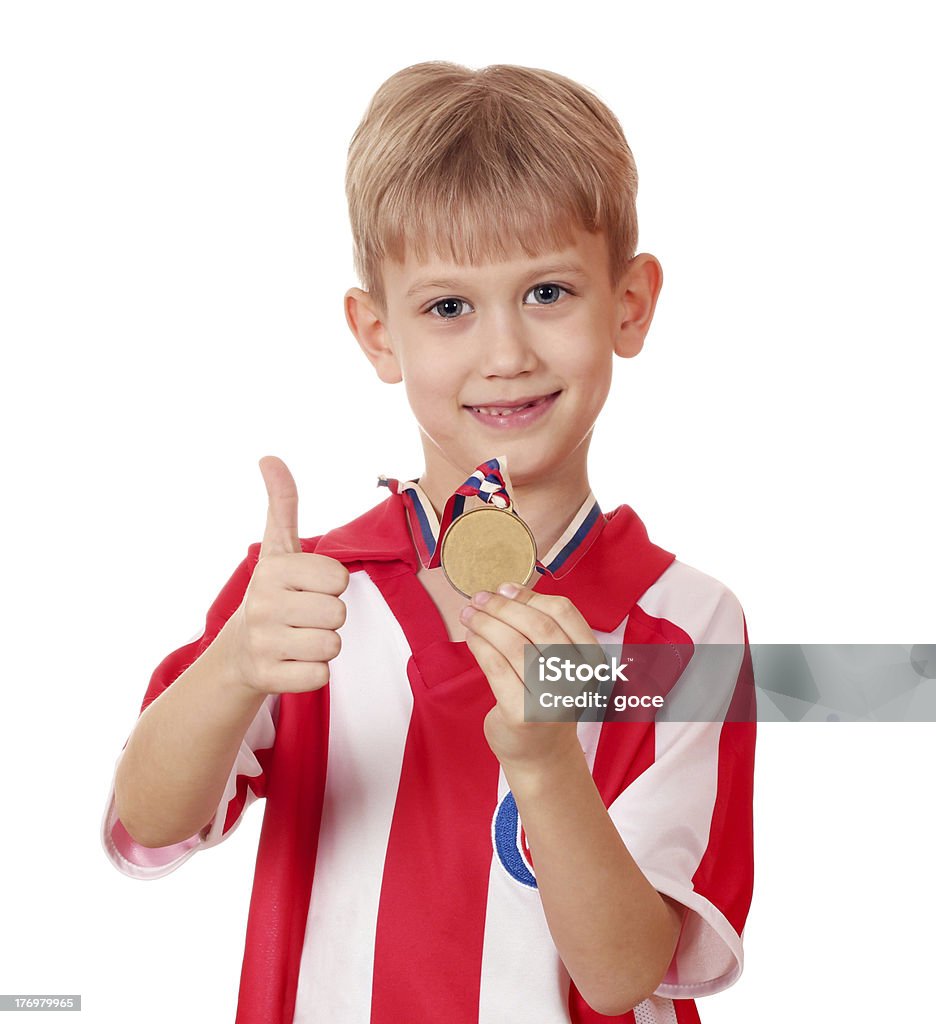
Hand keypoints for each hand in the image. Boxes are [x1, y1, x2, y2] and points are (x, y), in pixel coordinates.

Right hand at [217, 455, 349, 695]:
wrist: (237, 651)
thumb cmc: (272, 592)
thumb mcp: (277, 547)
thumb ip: (282, 503)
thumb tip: (269, 457)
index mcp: (272, 570)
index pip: (339, 579)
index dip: (331, 586)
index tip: (308, 588)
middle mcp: (262, 605)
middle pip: (338, 614)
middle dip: (328, 616)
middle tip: (303, 616)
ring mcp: (262, 643)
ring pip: (332, 646)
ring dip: (322, 644)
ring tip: (298, 637)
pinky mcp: (267, 678)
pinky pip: (320, 676)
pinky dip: (313, 672)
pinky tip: (291, 662)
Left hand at [460, 583, 599, 770]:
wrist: (541, 756)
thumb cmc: (545, 700)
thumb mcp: (557, 664)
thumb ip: (541, 630)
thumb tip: (508, 591)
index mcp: (592, 659)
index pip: (564, 612)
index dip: (531, 596)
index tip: (504, 588)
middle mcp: (578, 679)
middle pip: (538, 625)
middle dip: (502, 607)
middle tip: (478, 598)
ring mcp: (553, 698)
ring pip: (514, 644)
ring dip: (485, 623)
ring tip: (468, 615)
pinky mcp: (524, 714)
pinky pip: (496, 667)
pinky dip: (480, 645)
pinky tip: (471, 638)